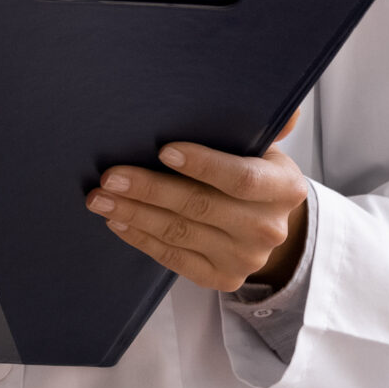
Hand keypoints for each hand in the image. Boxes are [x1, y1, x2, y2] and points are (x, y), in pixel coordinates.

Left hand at [85, 120, 309, 293]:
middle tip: (110, 176)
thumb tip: (287, 108)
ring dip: (134, 214)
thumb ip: (269, 124)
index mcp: (284, 188)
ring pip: (180, 233)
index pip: (240, 178)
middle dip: (149, 189)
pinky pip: (175, 259)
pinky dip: (142, 239)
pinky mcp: (223, 279)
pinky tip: (118, 222)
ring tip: (101, 199)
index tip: (163, 150)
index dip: (203, 165)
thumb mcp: (265, 145)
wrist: (268, 223)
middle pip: (200, 207)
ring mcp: (246, 259)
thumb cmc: (254, 173)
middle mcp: (268, 228)